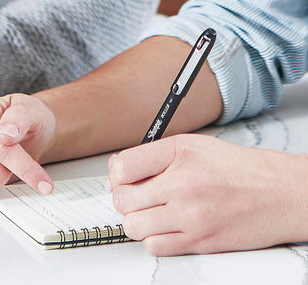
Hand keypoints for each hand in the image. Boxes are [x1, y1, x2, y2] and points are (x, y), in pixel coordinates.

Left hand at [108, 134, 305, 255]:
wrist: (276, 192)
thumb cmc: (235, 168)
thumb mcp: (192, 145)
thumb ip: (154, 155)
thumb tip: (118, 170)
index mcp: (179, 153)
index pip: (123, 166)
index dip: (115, 173)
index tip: (120, 177)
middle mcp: (183, 184)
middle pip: (123, 199)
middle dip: (123, 197)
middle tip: (134, 195)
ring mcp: (191, 216)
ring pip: (133, 226)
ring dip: (135, 219)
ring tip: (149, 211)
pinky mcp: (199, 242)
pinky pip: (154, 246)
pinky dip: (153, 238)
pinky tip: (164, 226)